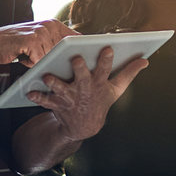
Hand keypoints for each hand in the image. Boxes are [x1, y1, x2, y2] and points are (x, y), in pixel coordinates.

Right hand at [0, 19, 75, 68]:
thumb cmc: (17, 45)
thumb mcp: (39, 40)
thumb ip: (55, 43)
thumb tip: (78, 55)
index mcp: (54, 24)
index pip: (75, 38)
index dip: (80, 49)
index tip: (87, 56)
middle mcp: (49, 25)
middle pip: (63, 52)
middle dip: (53, 60)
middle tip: (37, 55)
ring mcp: (40, 32)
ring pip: (50, 58)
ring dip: (39, 61)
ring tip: (27, 53)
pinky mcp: (31, 40)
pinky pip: (39, 60)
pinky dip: (30, 63)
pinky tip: (21, 55)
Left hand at [28, 46, 148, 143]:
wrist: (84, 127)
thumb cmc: (100, 101)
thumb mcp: (116, 89)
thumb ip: (129, 73)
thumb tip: (146, 60)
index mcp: (99, 83)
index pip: (105, 70)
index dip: (106, 60)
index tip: (107, 48)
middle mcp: (85, 89)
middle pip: (83, 77)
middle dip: (80, 69)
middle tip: (77, 59)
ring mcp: (70, 98)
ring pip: (62, 89)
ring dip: (55, 84)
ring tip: (48, 77)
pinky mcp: (57, 104)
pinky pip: (45, 101)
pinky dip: (37, 97)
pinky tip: (29, 92)